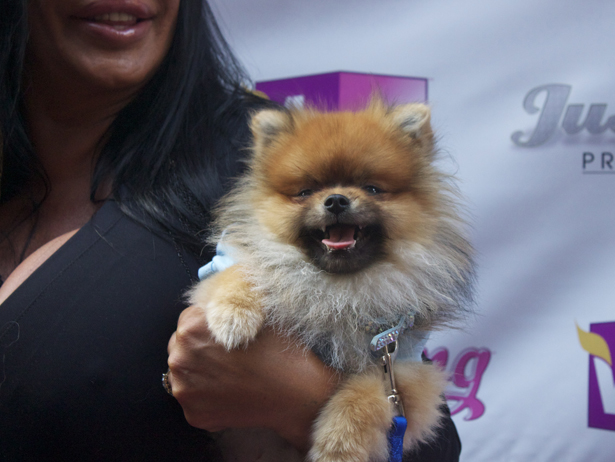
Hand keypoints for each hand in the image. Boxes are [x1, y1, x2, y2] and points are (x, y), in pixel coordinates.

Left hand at [167, 305, 340, 451]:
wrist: (296, 394)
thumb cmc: (279, 351)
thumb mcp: (253, 313)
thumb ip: (224, 308)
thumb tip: (212, 305)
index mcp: (191, 327)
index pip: (187, 319)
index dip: (206, 324)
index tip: (222, 334)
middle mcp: (180, 358)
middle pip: (180, 346)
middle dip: (199, 348)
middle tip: (227, 355)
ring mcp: (184, 390)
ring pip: (184, 374)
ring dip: (199, 373)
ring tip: (230, 375)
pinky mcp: (193, 415)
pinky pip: (194, 399)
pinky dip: (207, 396)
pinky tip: (230, 392)